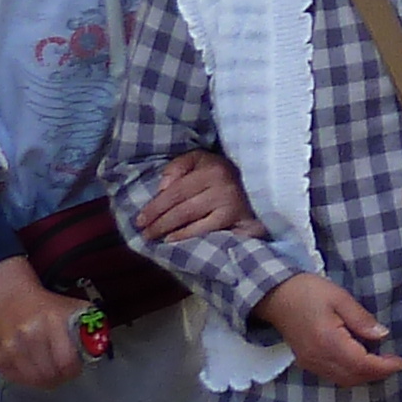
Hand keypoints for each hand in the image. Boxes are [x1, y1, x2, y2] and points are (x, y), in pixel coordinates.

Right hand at [0, 256, 90, 389]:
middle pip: (50, 375)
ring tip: (48, 371)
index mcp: (53, 321)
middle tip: (62, 372)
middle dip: (60, 377)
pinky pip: (16, 379)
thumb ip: (89, 328)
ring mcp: (11, 348)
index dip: (74, 370)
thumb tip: (98, 350)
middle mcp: (30, 336)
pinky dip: (27, 378)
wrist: (8, 298)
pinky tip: (32, 367)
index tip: (76, 368)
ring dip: (44, 380)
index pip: (66, 361)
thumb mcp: (74, 308)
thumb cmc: (45, 306)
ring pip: (33, 380)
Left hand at [131, 150, 252, 241]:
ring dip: (167, 230)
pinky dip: (186, 236)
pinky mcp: (238, 219)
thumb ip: (179, 167)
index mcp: (211, 168)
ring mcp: (231, 203)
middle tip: (143, 233)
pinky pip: (205, 230)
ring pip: (190, 219)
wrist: (261, 185)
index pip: (175, 190)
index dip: (155, 207)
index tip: (139, 219)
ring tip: (153, 237)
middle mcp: (222, 184)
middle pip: (181, 207)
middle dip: (158, 222)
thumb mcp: (202, 160)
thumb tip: (161, 187)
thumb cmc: (223, 174)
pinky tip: (172, 240)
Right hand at [258, 273, 401, 385]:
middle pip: (352, 377)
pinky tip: (360, 360)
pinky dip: (349, 372)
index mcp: (327, 342)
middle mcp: (317, 358)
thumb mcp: (340, 298)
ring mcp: (310, 363)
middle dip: (376, 373)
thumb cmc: (308, 292)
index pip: (360, 364)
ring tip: (381, 361)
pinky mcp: (306, 361)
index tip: (399, 362)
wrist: (275, 296)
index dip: (382, 367)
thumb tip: (382, 335)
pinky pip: (332, 375)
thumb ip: (361, 319)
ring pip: (342, 379)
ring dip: (363, 375)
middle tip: (393, 362)